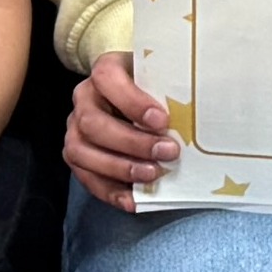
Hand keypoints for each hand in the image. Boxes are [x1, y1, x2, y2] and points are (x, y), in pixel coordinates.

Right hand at [66, 52, 177, 208]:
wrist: (133, 96)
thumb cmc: (153, 87)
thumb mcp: (161, 78)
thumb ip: (170, 90)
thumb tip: (197, 112)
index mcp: (104, 71)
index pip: (107, 78)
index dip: (132, 101)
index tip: (163, 120)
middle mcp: (83, 99)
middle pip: (93, 122)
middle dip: (132, 142)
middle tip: (168, 152)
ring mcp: (75, 129)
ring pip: (81, 151)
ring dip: (119, 168)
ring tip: (153, 175)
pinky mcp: (77, 156)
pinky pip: (86, 177)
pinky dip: (110, 192)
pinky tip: (133, 200)